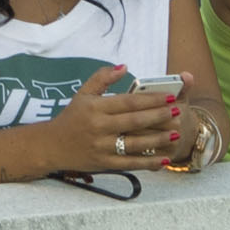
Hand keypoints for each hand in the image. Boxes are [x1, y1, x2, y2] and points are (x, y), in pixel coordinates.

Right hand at [49, 70, 186, 177]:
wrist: (52, 146)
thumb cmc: (71, 117)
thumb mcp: (83, 93)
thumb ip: (102, 78)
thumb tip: (124, 66)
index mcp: (95, 107)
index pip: (128, 102)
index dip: (150, 99)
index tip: (169, 96)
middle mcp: (99, 127)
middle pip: (135, 121)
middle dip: (159, 116)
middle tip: (178, 111)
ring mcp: (102, 147)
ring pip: (136, 143)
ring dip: (158, 139)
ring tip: (177, 132)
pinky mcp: (104, 163)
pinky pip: (131, 163)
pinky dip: (149, 162)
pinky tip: (164, 159)